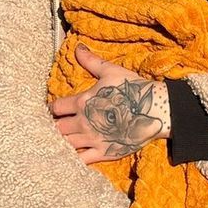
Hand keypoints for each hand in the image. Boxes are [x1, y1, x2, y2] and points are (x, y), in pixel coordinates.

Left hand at [50, 44, 171, 163]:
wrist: (154, 109)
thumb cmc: (132, 88)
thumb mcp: (110, 71)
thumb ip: (91, 61)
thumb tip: (77, 47)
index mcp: (82, 102)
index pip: (56, 107)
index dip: (52, 109)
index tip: (53, 110)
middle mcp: (83, 122)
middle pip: (57, 128)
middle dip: (54, 126)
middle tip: (55, 126)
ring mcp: (93, 139)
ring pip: (66, 144)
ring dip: (61, 142)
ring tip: (59, 141)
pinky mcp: (104, 153)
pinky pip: (82, 160)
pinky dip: (73, 159)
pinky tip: (70, 158)